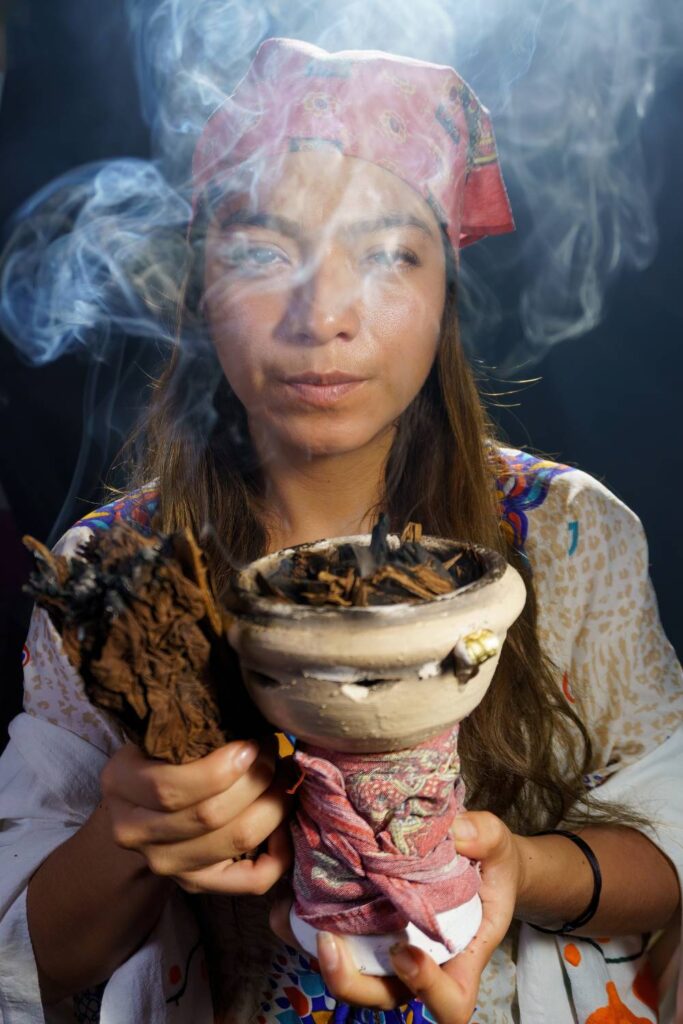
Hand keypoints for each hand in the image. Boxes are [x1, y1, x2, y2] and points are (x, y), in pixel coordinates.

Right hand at [100, 738, 293, 895]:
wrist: (141, 805)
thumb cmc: (162, 756)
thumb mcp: (161, 736)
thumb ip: (192, 729)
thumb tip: (251, 719)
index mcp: (121, 784)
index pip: (171, 787)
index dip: (222, 767)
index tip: (253, 743)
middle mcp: (134, 832)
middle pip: (210, 815)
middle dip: (257, 779)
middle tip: (276, 753)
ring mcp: (164, 865)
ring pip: (235, 841)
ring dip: (273, 805)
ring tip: (285, 778)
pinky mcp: (196, 884)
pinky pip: (250, 880)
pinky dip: (279, 854)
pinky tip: (284, 826)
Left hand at [270, 811, 521, 1019]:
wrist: (475, 859)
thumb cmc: (491, 862)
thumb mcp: (495, 844)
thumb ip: (484, 838)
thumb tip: (458, 831)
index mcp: (460, 957)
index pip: (450, 1003)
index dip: (426, 990)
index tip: (406, 952)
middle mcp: (419, 963)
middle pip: (383, 996)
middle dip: (350, 981)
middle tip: (328, 943)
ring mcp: (386, 949)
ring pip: (349, 973)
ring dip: (316, 953)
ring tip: (294, 913)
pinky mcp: (361, 927)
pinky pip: (329, 940)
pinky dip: (303, 925)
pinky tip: (289, 895)